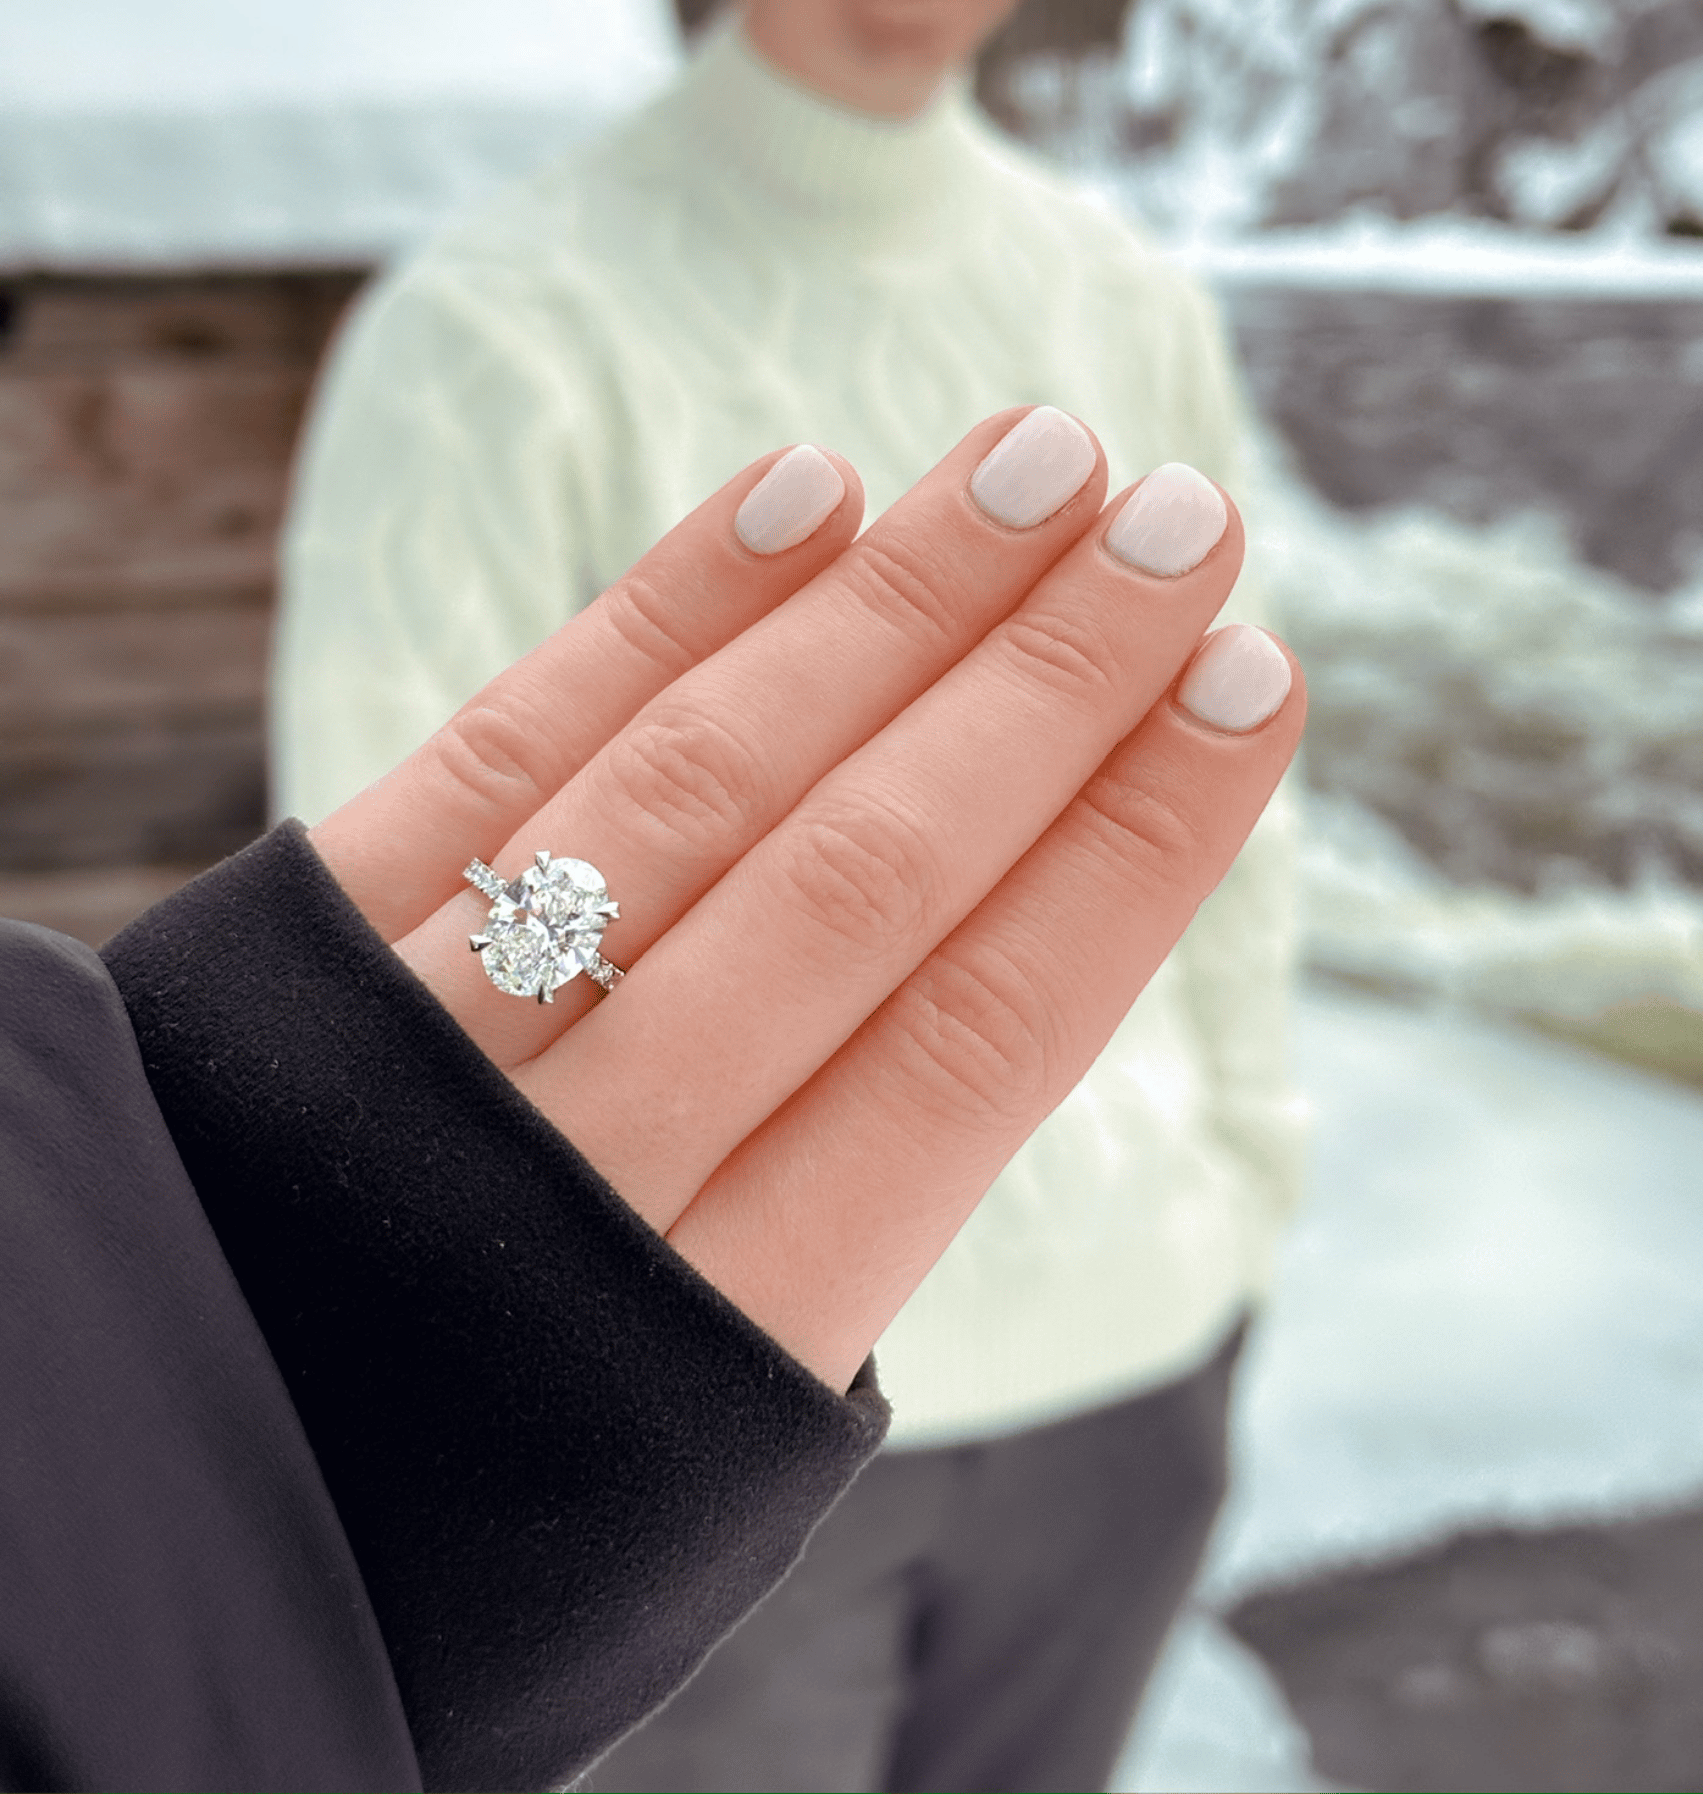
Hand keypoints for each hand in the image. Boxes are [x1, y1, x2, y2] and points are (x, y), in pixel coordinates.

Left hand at [303, 406, 1303, 1384]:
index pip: (985, 1036)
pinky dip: (660, 616)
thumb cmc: (509, 1458)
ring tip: (1045, 460)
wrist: (186, 1500)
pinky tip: (805, 496)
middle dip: (1048, 686)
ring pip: (700, 789)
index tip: (1258, 685)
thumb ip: (856, 1188)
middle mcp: (581, 1186)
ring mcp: (425, 1059)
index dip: (1135, 845)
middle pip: (862, 883)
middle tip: (1195, 524)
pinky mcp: (296, 960)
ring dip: (893, 605)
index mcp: (726, 1335)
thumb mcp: (707, 1418)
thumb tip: (1053, 894)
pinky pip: (503, 756)